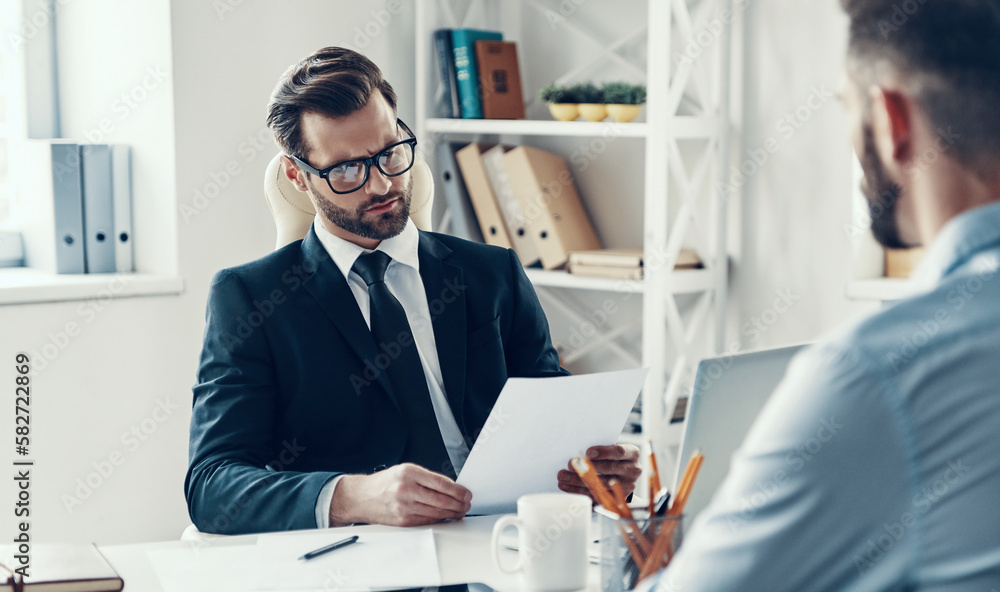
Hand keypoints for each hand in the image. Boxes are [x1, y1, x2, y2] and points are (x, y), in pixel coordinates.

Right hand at [329, 463, 471, 526]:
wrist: (362, 497)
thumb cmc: (385, 483)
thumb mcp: (405, 471)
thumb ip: (427, 478)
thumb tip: (451, 488)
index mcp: (409, 473)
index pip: (441, 483)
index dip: (458, 490)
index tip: (466, 493)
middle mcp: (406, 489)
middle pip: (441, 500)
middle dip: (459, 504)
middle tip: (466, 504)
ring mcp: (404, 507)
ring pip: (436, 513)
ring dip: (452, 513)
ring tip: (460, 511)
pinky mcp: (403, 521)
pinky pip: (427, 521)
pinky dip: (440, 519)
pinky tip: (446, 517)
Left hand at [557, 444, 641, 500]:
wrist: (622, 473)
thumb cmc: (611, 456)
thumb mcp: (610, 449)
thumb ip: (599, 449)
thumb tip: (578, 451)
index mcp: (632, 453)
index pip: (619, 452)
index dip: (603, 452)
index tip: (587, 452)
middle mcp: (633, 470)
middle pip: (609, 469)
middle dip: (587, 467)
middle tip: (570, 464)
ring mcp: (627, 486)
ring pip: (600, 484)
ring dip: (578, 480)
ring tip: (563, 476)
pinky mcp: (615, 499)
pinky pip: (596, 496)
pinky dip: (578, 491)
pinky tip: (566, 486)